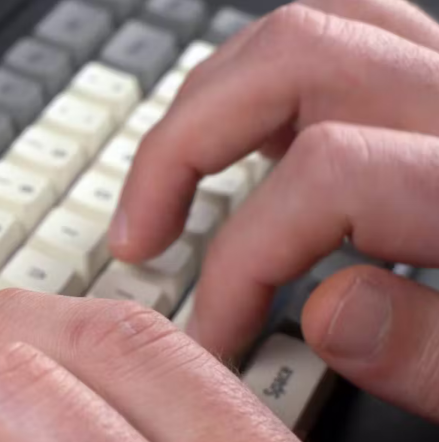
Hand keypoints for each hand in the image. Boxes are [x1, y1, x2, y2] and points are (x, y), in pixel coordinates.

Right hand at [112, 0, 438, 420]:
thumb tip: (326, 307)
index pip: (319, 178)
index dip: (238, 264)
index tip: (215, 338)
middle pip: (296, 58)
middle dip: (185, 145)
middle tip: (141, 238)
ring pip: (324, 23)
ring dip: (224, 95)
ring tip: (179, 175)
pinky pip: (371, 32)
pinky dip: (292, 76)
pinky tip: (266, 142)